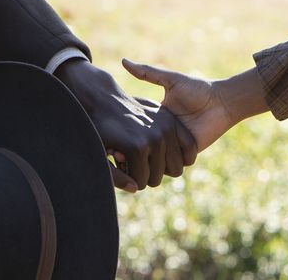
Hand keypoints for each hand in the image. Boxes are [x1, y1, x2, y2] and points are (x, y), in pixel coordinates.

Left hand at [54, 59, 195, 191]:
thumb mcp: (99, 155)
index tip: (118, 163)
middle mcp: (155, 137)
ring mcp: (166, 127)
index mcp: (137, 148)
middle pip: (157, 178)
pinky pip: (189, 146)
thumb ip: (115, 177)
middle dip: (143, 172)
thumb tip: (135, 188)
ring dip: (160, 165)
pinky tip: (165, 152)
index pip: (140, 183)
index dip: (128, 177)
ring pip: (175, 167)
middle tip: (130, 157)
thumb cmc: (99, 129)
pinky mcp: (171, 119)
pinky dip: (181, 155)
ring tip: (143, 152)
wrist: (104, 99)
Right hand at [122, 59, 264, 153]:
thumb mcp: (171, 80)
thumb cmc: (198, 89)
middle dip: (130, 153)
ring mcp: (174, 146)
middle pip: (142, 148)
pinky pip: (172, 167)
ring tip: (138, 159)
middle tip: (120, 151)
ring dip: (148, 161)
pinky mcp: (186, 155)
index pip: (135, 128)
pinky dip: (164, 166)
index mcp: (157, 117)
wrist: (222, 103)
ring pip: (155, 161)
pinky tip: (157, 161)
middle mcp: (164, 133)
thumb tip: (123, 61)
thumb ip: (148, 73)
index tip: (114, 133)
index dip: (124, 133)